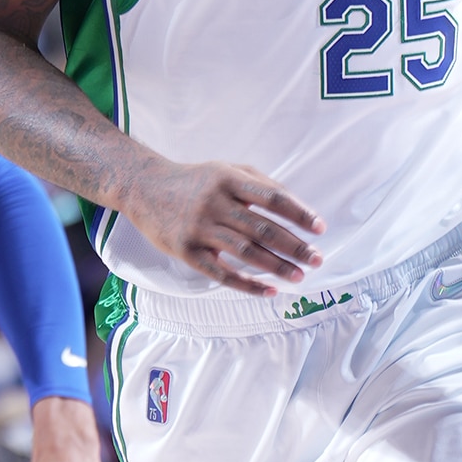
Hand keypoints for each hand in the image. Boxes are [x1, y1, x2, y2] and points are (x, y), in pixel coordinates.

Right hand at [129, 157, 323, 295]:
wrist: (143, 187)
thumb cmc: (194, 180)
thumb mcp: (225, 169)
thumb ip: (259, 183)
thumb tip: (295, 206)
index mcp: (229, 180)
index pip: (272, 198)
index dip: (299, 213)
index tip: (319, 228)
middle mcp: (215, 203)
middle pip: (263, 228)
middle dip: (294, 246)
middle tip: (317, 259)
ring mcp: (199, 229)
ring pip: (246, 252)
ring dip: (276, 266)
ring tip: (299, 276)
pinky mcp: (186, 251)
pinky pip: (221, 273)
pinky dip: (247, 284)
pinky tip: (269, 291)